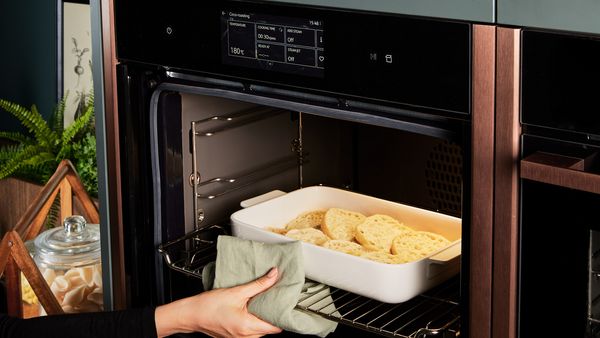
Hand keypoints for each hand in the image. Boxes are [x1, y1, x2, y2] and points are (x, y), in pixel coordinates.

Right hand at [155, 267, 281, 337]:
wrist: (191, 314)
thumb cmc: (208, 305)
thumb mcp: (237, 291)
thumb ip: (258, 284)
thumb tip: (274, 275)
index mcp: (248, 326)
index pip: (276, 326)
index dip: (283, 315)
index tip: (287, 304)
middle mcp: (246, 337)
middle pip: (270, 328)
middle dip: (274, 313)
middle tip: (276, 298)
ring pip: (261, 330)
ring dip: (263, 317)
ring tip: (264, 301)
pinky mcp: (235, 336)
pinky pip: (251, 330)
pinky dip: (254, 320)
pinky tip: (252, 308)